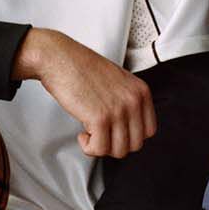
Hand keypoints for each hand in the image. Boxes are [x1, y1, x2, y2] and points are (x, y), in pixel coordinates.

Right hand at [27, 30, 157, 157]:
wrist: (59, 58)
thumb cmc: (82, 68)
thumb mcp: (118, 82)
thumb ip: (127, 102)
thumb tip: (127, 129)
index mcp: (141, 91)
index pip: (149, 131)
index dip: (130, 137)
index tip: (115, 133)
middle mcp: (133, 101)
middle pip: (135, 144)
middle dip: (115, 145)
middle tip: (100, 135)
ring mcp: (118, 110)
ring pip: (119, 150)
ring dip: (101, 147)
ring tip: (90, 133)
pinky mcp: (100, 118)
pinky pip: (99, 149)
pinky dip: (88, 147)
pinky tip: (82, 134)